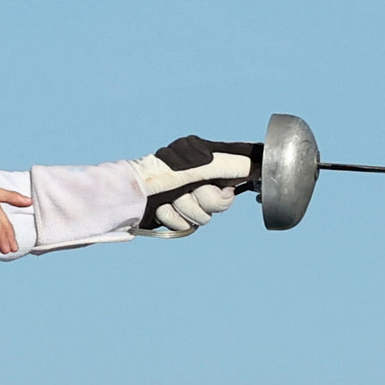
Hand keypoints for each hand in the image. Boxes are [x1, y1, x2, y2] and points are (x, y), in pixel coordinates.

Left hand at [133, 134, 258, 236]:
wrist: (130, 196)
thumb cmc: (159, 175)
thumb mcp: (197, 168)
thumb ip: (227, 166)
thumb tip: (254, 165)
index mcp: (205, 160)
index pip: (233, 175)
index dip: (227, 187)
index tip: (222, 187)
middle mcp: (198, 177)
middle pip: (221, 201)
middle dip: (203, 200)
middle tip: (188, 191)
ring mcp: (187, 196)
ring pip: (204, 216)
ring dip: (185, 210)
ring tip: (170, 200)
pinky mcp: (177, 214)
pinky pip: (187, 225)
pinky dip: (173, 218)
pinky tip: (162, 209)